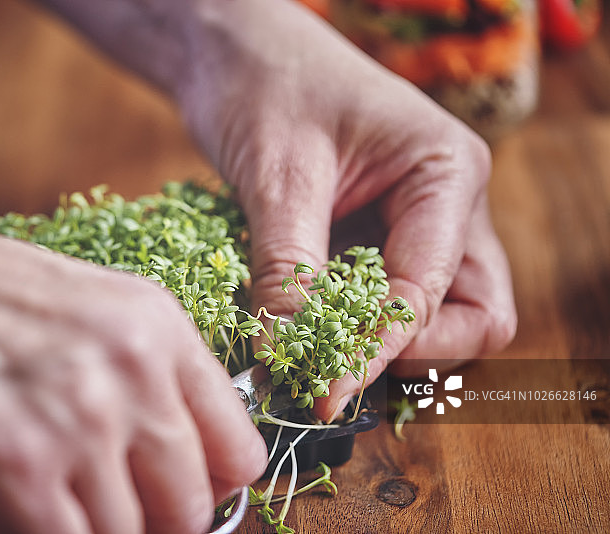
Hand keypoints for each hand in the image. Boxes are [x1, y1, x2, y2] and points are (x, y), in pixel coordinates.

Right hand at [0, 180, 265, 533]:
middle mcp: (133, 369)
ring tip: (51, 503)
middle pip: (194, 507)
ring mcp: (79, 416)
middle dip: (155, 526)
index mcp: (158, 327)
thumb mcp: (84, 319)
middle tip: (107, 512)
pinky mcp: (15, 464)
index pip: (239, 449)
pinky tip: (19, 514)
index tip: (177, 499)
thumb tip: (172, 459)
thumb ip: (142, 383)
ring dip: (95, 533)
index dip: (210, 488)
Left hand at [176, 0, 516, 420]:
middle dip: (409, 351)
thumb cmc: (265, 84)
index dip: (380, 347)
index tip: (324, 389)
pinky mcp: (376, 235)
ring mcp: (415, 222)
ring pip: (433, 314)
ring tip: (314, 350)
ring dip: (379, 343)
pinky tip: (301, 326)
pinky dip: (349, 323)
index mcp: (445, 174)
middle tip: (336, 369)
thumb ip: (289, 269)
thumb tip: (286, 355)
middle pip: (470, 314)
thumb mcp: (278, 178)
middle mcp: (446, 204)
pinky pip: (382, 298)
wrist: (235, 50)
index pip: (431, 290)